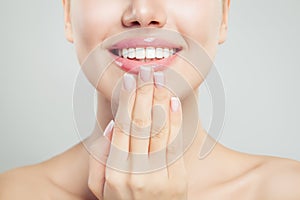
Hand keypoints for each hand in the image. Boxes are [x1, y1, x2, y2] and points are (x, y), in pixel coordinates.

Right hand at [88, 66, 186, 199]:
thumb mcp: (100, 187)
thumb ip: (99, 158)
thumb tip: (112, 126)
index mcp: (114, 173)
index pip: (122, 127)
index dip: (126, 100)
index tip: (129, 79)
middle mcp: (135, 173)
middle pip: (141, 123)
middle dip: (144, 93)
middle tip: (146, 71)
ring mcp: (158, 178)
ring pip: (158, 130)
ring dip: (159, 100)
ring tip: (159, 79)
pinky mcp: (177, 180)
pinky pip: (175, 145)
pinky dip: (174, 120)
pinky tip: (173, 101)